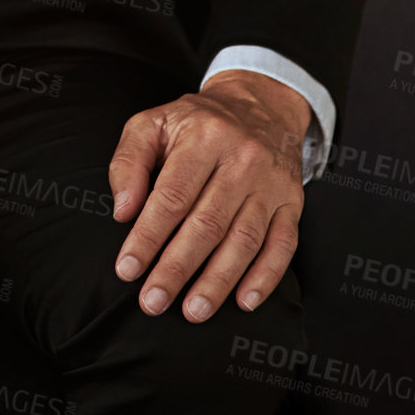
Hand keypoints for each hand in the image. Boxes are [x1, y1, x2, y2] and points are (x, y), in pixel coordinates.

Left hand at [108, 70, 308, 322]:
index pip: (172, 196)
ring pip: (244, 239)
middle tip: (152, 301)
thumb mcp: (153, 123)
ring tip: (193, 310)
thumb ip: (129, 162)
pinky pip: (283, 245)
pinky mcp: (292, 202)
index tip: (128, 268)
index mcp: (203, 136)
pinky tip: (244, 301)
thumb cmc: (196, 121)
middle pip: (207, 223)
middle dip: (177, 268)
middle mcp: (241, 159)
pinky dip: (265, 276)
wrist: (257, 105)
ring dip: (218, 281)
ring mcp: (270, 183)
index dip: (148, 236)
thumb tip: (123, 210)